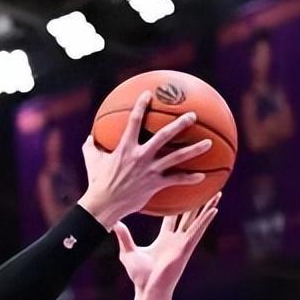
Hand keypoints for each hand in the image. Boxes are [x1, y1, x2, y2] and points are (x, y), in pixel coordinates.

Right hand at [78, 91, 212, 228]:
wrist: (103, 205)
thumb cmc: (96, 183)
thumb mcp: (91, 161)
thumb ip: (91, 147)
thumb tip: (89, 138)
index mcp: (125, 148)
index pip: (134, 121)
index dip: (141, 106)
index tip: (149, 94)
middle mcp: (140, 156)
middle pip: (164, 136)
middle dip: (180, 124)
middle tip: (193, 116)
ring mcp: (149, 170)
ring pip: (176, 157)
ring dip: (194, 150)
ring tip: (209, 144)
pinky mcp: (154, 184)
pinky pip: (175, 180)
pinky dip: (189, 178)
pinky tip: (202, 176)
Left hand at [113, 193, 219, 294]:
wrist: (148, 289)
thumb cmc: (140, 275)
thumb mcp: (128, 251)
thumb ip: (124, 236)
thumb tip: (113, 223)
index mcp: (164, 238)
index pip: (172, 216)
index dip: (177, 203)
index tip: (180, 190)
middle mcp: (176, 238)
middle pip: (188, 215)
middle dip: (197, 202)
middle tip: (204, 187)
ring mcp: (183, 242)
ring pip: (197, 220)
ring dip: (207, 207)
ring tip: (217, 193)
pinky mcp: (186, 247)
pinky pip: (197, 230)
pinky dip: (205, 220)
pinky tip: (214, 209)